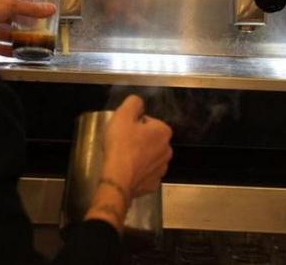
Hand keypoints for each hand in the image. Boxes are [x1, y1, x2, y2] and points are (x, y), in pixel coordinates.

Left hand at [0, 0, 55, 56]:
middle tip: (38, 27)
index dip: (23, 2)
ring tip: (32, 41)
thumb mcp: (9, 5)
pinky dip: (7, 50)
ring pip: (3, 32)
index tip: (37, 8)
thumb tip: (51, 9)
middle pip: (7, 16)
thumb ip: (30, 9)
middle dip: (22, 22)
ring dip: (16, 37)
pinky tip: (18, 53)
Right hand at [84, 95, 172, 230]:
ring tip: (123, 157)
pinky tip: (127, 171)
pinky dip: (138, 171)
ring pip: (150, 156)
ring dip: (140, 155)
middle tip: (122, 143)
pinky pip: (146, 173)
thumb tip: (138, 102)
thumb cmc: (121, 145)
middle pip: (150, 139)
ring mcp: (162, 168)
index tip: (124, 130)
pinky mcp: (154, 183)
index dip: (134, 124)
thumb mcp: (123, 115)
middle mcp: (167, 150)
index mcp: (163, 131)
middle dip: (139, 139)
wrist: (118, 179)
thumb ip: (133, 103)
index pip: (148, 121)